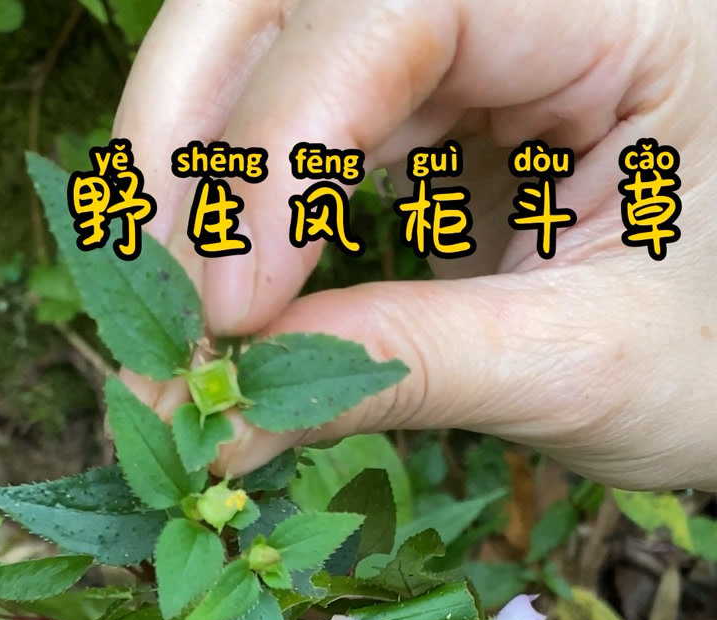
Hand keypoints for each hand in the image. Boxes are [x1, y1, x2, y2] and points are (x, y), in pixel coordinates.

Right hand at [115, 0, 716, 489]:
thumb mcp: (581, 368)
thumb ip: (404, 368)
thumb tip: (223, 413)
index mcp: (626, 7)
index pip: (402, 6)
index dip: (286, 147)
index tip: (231, 310)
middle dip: (203, 135)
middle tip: (158, 289)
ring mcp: (490, 45)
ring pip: (289, 55)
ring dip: (212, 183)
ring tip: (180, 314)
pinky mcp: (451, 111)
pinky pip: (322, 135)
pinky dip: (262, 219)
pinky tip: (237, 300)